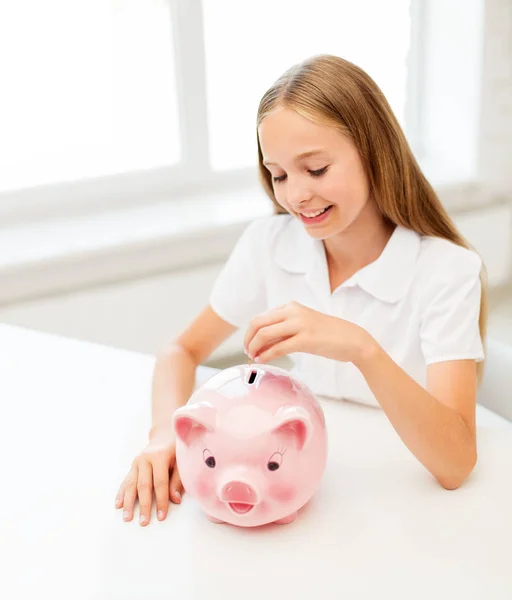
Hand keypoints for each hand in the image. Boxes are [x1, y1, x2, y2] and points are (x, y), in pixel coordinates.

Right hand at [115, 427, 183, 525]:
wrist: (164, 434)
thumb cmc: (176, 450)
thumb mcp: (181, 460)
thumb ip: (178, 479)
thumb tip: (174, 500)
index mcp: (159, 456)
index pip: (160, 482)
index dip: (161, 500)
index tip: (161, 516)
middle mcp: (145, 459)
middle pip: (143, 485)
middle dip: (143, 505)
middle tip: (143, 522)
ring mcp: (136, 462)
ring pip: (131, 484)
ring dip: (128, 502)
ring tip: (127, 517)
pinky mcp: (132, 466)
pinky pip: (126, 481)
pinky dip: (121, 493)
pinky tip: (118, 504)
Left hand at [243, 301, 374, 364]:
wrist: (353, 339)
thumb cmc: (328, 335)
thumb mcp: (303, 325)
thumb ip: (284, 330)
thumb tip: (261, 343)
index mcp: (291, 306)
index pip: (261, 317)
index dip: (250, 333)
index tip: (249, 345)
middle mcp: (293, 312)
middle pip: (258, 323)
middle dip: (248, 339)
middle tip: (248, 352)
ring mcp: (300, 324)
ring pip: (265, 334)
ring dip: (254, 348)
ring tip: (253, 358)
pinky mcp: (306, 339)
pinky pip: (278, 348)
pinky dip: (266, 355)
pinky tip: (262, 360)